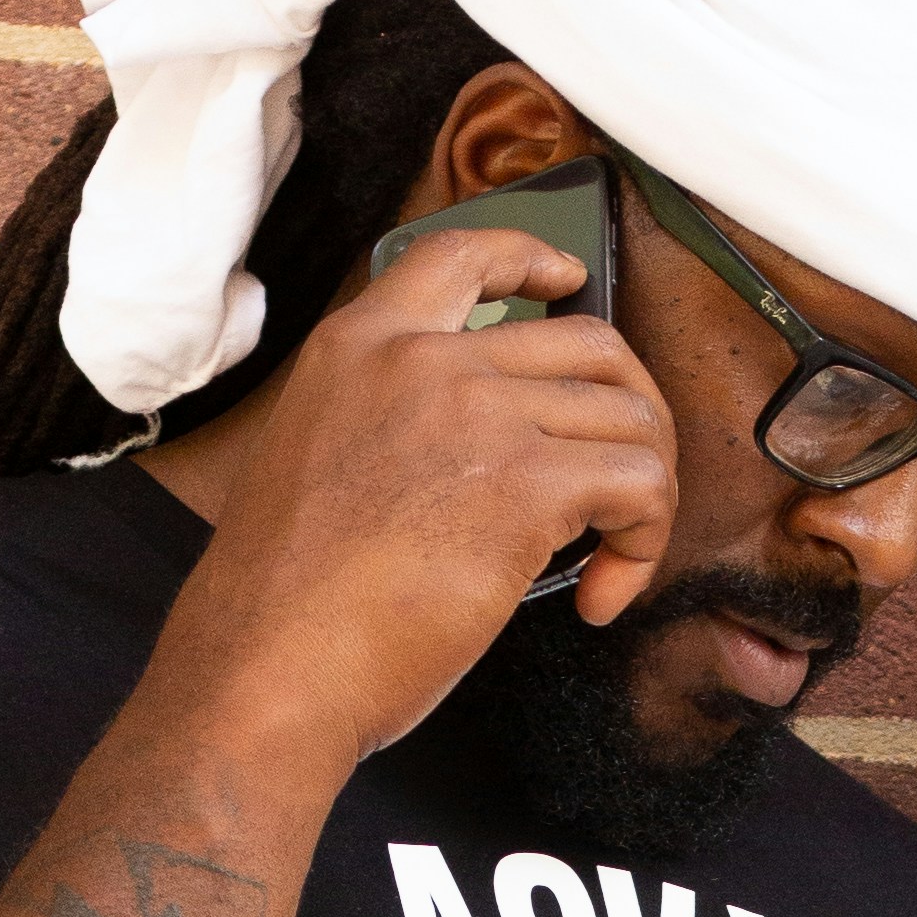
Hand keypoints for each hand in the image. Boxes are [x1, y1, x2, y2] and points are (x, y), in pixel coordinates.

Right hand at [157, 222, 678, 773]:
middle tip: (625, 488)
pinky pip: (642, 486)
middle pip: (587, 345)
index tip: (568, 281)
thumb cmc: (289, 601)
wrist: (272, 660)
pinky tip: (601, 596)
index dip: (533, 259)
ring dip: (644, 494)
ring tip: (608, 563)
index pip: (462, 256)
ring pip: (628, 416)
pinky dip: (643, 547)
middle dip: (633, 416)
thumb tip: (483, 459)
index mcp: (359, 345)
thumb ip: (396, 427)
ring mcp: (477, 411)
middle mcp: (423, 359)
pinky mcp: (525, 481)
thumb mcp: (322, 460)